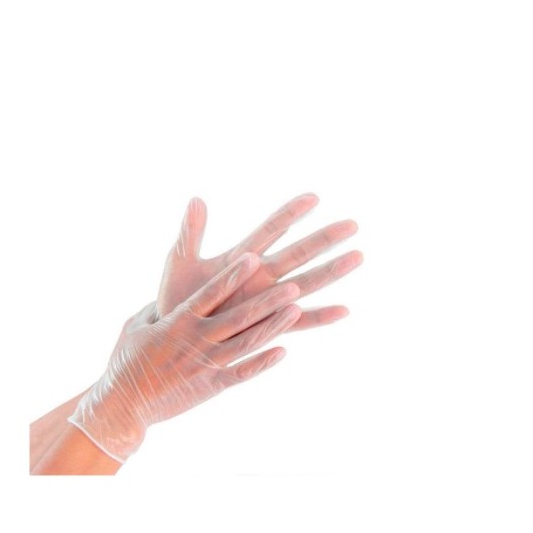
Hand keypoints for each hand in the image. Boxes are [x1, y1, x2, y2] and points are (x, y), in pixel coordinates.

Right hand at [68, 253, 300, 462]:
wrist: (123, 404)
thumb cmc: (126, 361)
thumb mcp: (136, 326)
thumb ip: (156, 308)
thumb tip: (168, 293)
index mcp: (177, 320)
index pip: (210, 292)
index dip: (233, 275)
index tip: (253, 257)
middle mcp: (196, 339)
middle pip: (238, 315)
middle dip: (267, 299)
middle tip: (292, 284)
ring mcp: (206, 363)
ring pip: (247, 341)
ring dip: (273, 326)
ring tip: (295, 310)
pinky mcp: (211, 385)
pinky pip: (243, 373)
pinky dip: (263, 363)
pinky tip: (284, 351)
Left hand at [156, 192, 362, 330]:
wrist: (175, 334)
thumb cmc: (178, 297)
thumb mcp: (181, 263)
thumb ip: (190, 233)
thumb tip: (196, 199)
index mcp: (242, 257)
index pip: (271, 229)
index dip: (290, 213)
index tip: (313, 197)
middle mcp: (261, 276)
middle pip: (298, 252)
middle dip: (324, 239)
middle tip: (353, 224)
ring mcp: (267, 301)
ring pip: (306, 283)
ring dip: (331, 271)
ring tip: (358, 257)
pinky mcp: (267, 325)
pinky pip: (299, 322)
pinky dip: (320, 317)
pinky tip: (344, 311)